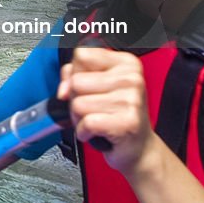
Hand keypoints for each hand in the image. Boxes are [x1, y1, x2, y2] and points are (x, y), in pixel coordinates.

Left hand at [57, 46, 156, 175]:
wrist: (140, 148)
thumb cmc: (116, 116)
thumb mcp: (97, 86)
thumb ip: (74, 74)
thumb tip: (63, 88)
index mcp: (126, 63)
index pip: (82, 54)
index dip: (74, 73)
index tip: (84, 87)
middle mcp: (132, 78)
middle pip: (76, 81)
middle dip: (75, 99)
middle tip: (92, 109)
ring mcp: (131, 100)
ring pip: (78, 103)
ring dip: (79, 118)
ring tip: (96, 121)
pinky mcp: (127, 122)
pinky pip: (86, 123)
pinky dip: (84, 132)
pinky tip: (96, 133)